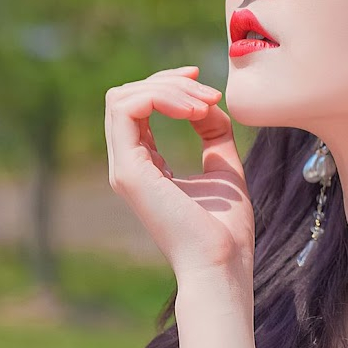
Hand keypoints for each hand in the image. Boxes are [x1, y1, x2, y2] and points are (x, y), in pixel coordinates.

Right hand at [104, 67, 253, 284]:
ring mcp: (124, 169)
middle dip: (170, 83)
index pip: (139, 107)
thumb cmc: (225, 230)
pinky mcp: (129, 171)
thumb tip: (210, 104)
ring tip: (206, 103)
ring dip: (168, 88)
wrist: (222, 265)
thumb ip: (214, 134)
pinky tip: (195, 111)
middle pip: (126, 96)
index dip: (170, 87)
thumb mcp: (223, 169)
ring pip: (122, 97)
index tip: (210, 91)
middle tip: (211, 94)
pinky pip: (128, 109)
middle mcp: (128, 166)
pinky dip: (162, 98)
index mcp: (144, 166)